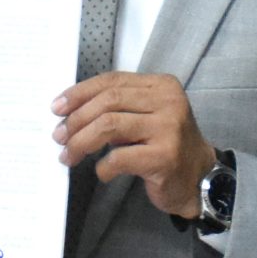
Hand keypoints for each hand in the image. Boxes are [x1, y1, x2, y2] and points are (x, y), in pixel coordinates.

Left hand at [54, 72, 219, 217]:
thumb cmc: (166, 145)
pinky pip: (119, 157)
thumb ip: (119, 107)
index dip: (80, 93)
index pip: (113, 81)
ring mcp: (168, 128)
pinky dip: (103, 167)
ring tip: (69, 155)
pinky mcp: (164, 156)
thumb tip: (70, 111)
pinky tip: (102, 172)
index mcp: (162, 85)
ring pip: (109, 126)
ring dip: (81, 142)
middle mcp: (169, 102)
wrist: (199, 177)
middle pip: (108, 101)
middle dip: (76, 119)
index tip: (57, 108)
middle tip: (59, 136)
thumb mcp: (148, 116)